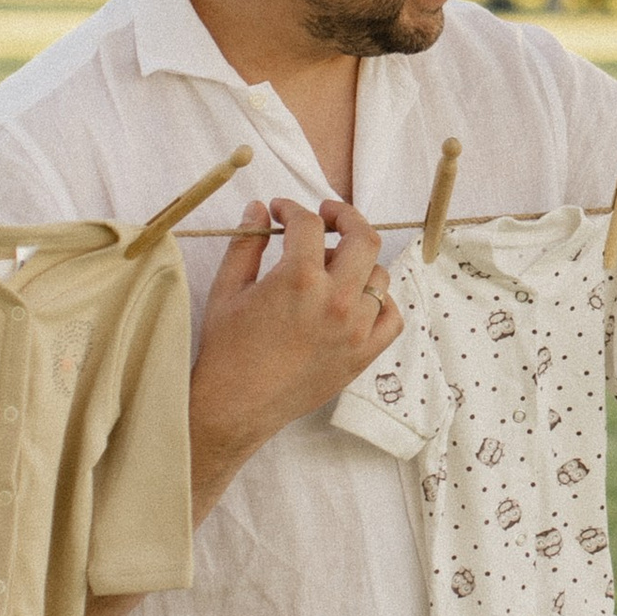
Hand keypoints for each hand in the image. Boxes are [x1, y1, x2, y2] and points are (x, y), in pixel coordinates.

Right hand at [187, 196, 401, 517]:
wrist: (235, 407)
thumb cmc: (226, 349)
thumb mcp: (228, 289)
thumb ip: (247, 243)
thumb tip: (259, 208)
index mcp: (298, 279)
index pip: (309, 224)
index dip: (293, 209)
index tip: (281, 211)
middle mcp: (334, 300)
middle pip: (363, 238)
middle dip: (345, 216)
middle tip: (327, 215)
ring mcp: (354, 329)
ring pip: (378, 276)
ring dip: (358, 261)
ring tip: (331, 264)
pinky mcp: (363, 355)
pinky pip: (391, 317)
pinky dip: (380, 302)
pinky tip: (356, 299)